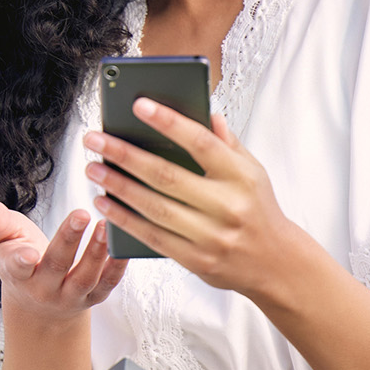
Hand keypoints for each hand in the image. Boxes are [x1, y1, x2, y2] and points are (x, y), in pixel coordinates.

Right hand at [0, 200, 126, 326]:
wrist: (38, 304)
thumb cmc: (20, 262)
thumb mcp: (2, 243)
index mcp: (18, 274)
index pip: (17, 267)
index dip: (21, 260)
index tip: (29, 251)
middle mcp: (44, 289)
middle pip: (56, 266)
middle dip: (69, 241)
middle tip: (80, 215)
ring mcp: (70, 296)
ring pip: (85, 277)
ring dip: (97, 252)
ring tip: (105, 226)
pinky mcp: (93, 297)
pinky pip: (107, 284)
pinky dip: (118, 267)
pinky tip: (124, 246)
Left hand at [83, 99, 297, 295]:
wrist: (276, 264)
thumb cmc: (258, 210)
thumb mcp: (253, 171)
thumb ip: (227, 143)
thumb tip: (206, 112)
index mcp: (241, 177)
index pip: (201, 142)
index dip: (169, 122)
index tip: (138, 105)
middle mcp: (227, 206)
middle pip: (166, 175)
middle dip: (125, 155)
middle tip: (95, 139)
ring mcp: (211, 236)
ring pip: (153, 207)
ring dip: (117, 186)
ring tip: (94, 168)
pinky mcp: (196, 260)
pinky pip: (152, 237)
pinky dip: (124, 219)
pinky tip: (104, 203)